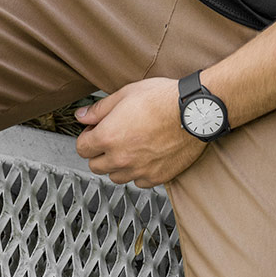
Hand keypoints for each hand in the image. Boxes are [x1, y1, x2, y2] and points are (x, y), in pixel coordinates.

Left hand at [74, 78, 206, 187]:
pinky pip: (139, 182)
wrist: (193, 112)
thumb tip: (82, 116)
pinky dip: (138, 172)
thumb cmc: (162, 99)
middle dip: (99, 153)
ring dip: (117, 165)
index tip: (95, 132)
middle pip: (95, 166)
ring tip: (130, 148)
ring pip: (116, 177)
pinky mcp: (156, 177)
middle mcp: (120, 158)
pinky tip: (145, 157)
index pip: (82, 148)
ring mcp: (138, 170)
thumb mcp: (125, 94)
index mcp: (108, 137)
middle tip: (112, 140)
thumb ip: (99, 110)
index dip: (87, 138)